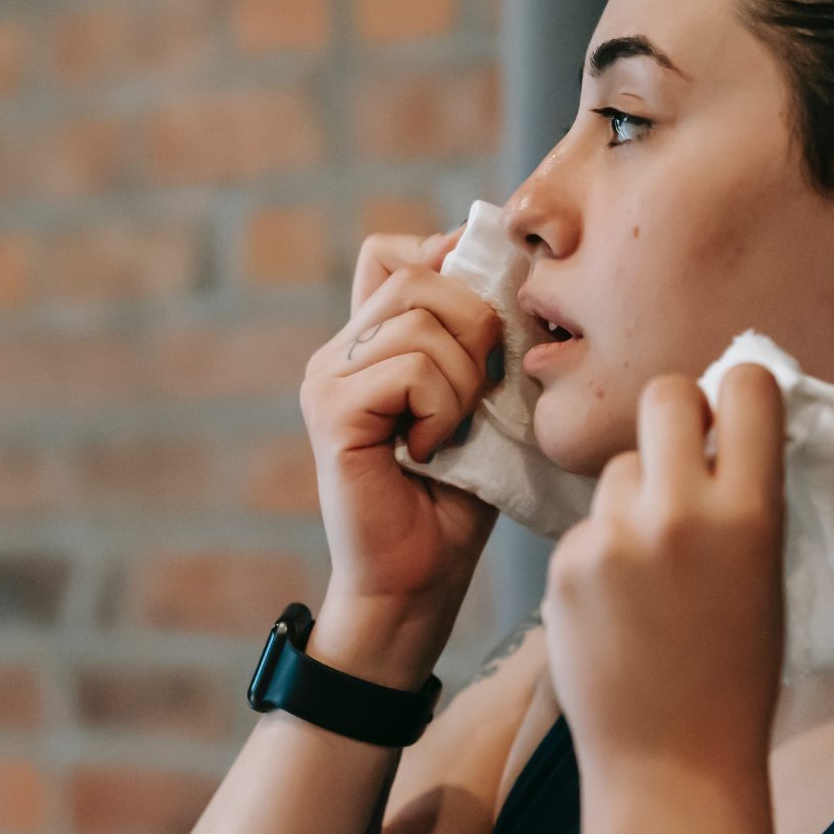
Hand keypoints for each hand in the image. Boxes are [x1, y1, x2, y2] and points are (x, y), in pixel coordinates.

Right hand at [298, 224, 503, 684]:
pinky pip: (410, 368)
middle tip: (479, 394)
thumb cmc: (458, 499)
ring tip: (452, 430)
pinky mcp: (332, 411)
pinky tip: (430, 450)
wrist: (419, 581)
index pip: (397, 251)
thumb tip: (505, 268)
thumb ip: (480, 341)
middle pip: (418, 273)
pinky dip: (442, 407)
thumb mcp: (482, 402)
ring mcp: (327, 378)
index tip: (488, 324)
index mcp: (370, 341)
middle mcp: (339, 350)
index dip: (450, 266)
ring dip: (463, 377)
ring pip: (420, 319)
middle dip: (475, 325)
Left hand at [540, 363, 787, 783]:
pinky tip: (617, 603)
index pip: (745, 386)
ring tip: (650, 568)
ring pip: (618, 467)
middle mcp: (680, 513)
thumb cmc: (733, 669)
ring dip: (633, 495)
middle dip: (674, 415)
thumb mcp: (765, 568)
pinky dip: (601, 550)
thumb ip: (745, 492)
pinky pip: (587, 523)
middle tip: (681, 456)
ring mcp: (614, 536)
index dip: (737, 392)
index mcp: (749, 513)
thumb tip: (724, 420)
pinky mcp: (566, 562)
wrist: (672, 758)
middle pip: (664, 394)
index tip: (732, 414)